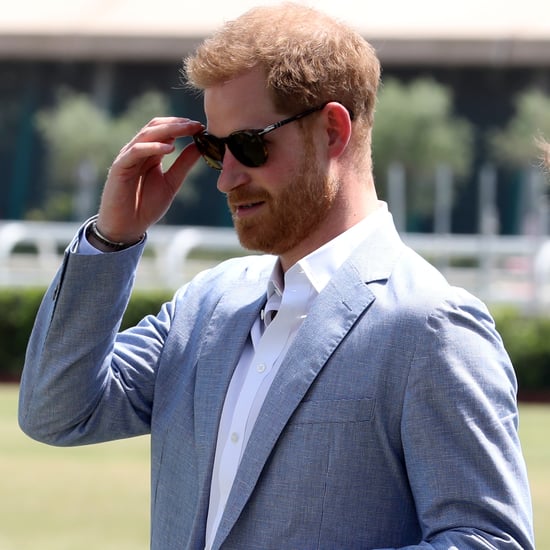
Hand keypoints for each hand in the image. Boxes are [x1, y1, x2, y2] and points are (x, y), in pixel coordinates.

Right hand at [96, 117, 203, 242]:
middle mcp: (138, 151)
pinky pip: (136, 151)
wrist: (127, 227)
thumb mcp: (172, 182)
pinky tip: (170, 148)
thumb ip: (183, 164)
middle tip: (197, 125)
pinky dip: (152, 147)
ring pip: (146, 135)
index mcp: (150, 153)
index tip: (201, 127)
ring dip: (168, 130)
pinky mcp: (119, 167)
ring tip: (186, 130)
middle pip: (156, 127)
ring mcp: (127, 157)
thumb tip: (200, 146)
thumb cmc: (146, 206)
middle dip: (177, 124)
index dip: (182, 126)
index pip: (165, 130)